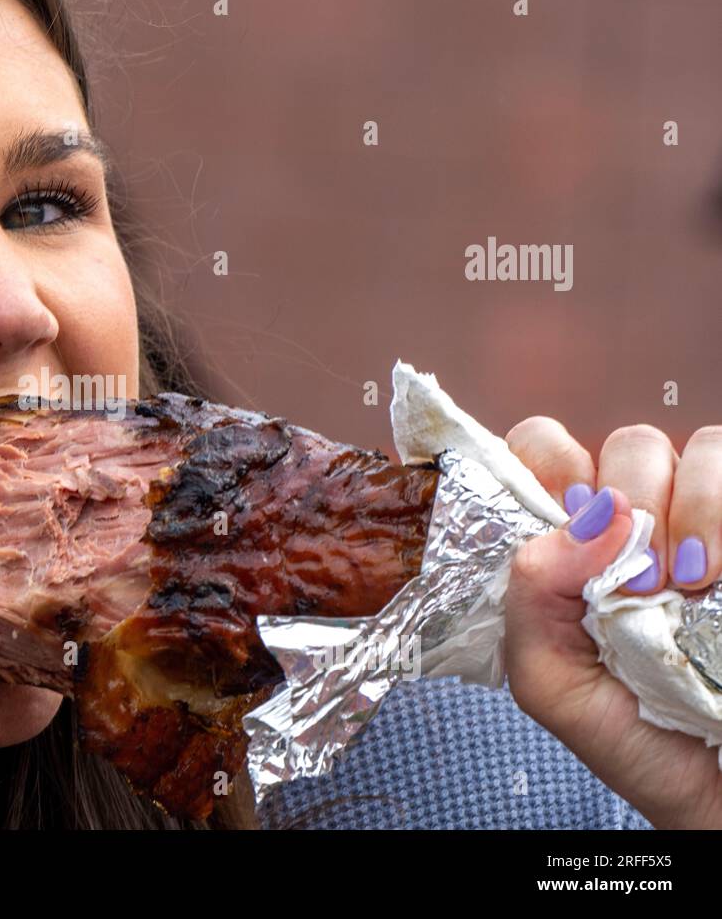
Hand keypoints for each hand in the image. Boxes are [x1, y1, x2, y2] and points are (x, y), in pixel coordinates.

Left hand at [502, 418, 721, 827]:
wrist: (716, 790)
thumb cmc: (629, 735)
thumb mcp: (548, 679)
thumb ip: (532, 593)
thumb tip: (587, 517)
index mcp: (571, 543)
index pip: (545, 449)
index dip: (552, 461)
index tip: (565, 508)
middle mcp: (639, 522)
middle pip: (630, 444)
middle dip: (632, 502)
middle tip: (639, 580)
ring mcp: (706, 524)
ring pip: (703, 449)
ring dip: (696, 511)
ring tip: (690, 586)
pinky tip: (717, 579)